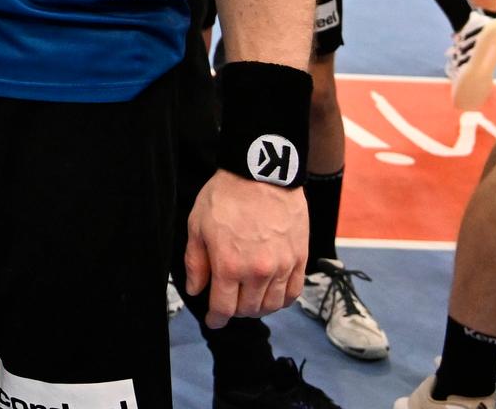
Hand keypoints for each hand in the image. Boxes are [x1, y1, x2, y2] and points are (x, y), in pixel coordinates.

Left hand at [184, 171, 306, 327]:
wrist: (262, 174)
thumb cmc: (226, 195)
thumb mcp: (197, 226)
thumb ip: (196, 262)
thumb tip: (195, 289)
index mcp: (229, 265)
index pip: (223, 308)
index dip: (216, 319)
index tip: (213, 321)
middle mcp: (258, 272)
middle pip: (248, 309)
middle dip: (235, 311)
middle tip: (228, 304)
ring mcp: (282, 266)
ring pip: (272, 305)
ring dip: (258, 307)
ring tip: (249, 300)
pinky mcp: (300, 258)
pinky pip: (293, 292)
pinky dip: (282, 299)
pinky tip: (272, 294)